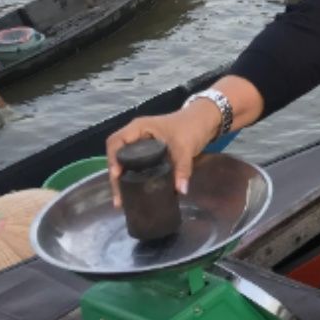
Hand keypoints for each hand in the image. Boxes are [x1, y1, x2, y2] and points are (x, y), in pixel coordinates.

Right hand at [105, 102, 219, 207]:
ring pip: (125, 161)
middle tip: (119, 196)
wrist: (206, 121)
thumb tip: (181, 190)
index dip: (113, 159)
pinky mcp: (149, 151)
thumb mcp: (186, 147)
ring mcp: (142, 143)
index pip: (116, 142)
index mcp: (139, 127)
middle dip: (115, 176)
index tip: (117, 175)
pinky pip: (135, 164)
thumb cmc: (192, 126)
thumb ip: (183, 168)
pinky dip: (133, 176)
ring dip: (123, 179)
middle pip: (117, 154)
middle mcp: (136, 135)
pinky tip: (134, 192)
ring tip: (123, 199)